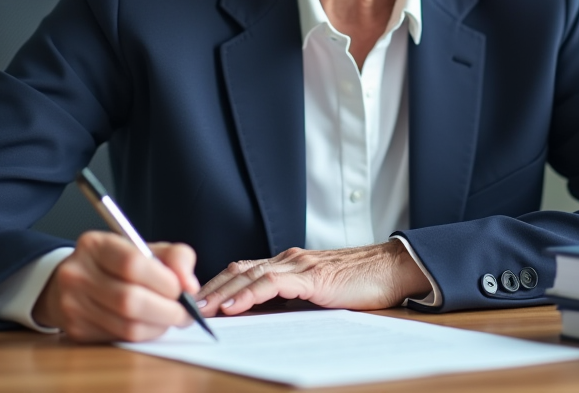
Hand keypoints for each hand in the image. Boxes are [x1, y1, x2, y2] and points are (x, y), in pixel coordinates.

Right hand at [32, 231, 198, 342]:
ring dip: (158, 326)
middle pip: (130, 300)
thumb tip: (190, 286)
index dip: (164, 280)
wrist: (72, 283)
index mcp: (95, 246)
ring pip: (127, 326)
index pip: (132, 264)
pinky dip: (144, 336)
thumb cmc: (116, 264)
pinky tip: (150, 325)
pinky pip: (120, 339)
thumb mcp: (145, 249)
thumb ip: (175, 257)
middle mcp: (77, 274)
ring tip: (170, 319)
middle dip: (167, 310)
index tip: (183, 289)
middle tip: (185, 312)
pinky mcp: (76, 331)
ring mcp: (73, 305)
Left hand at [195, 241, 430, 316]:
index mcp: (288, 264)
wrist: (392, 270)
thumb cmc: (359, 285)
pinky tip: (233, 306)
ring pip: (250, 275)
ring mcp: (299, 265)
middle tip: (186, 305)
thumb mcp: (317, 295)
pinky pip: (272, 283)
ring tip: (201, 308)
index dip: (218, 284)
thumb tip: (262, 318)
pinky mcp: (312, 276)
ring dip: (222, 292)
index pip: (243, 270)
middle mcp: (289, 259)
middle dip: (210, 288)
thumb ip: (292, 300)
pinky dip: (248, 294)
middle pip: (239, 270)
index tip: (196, 301)